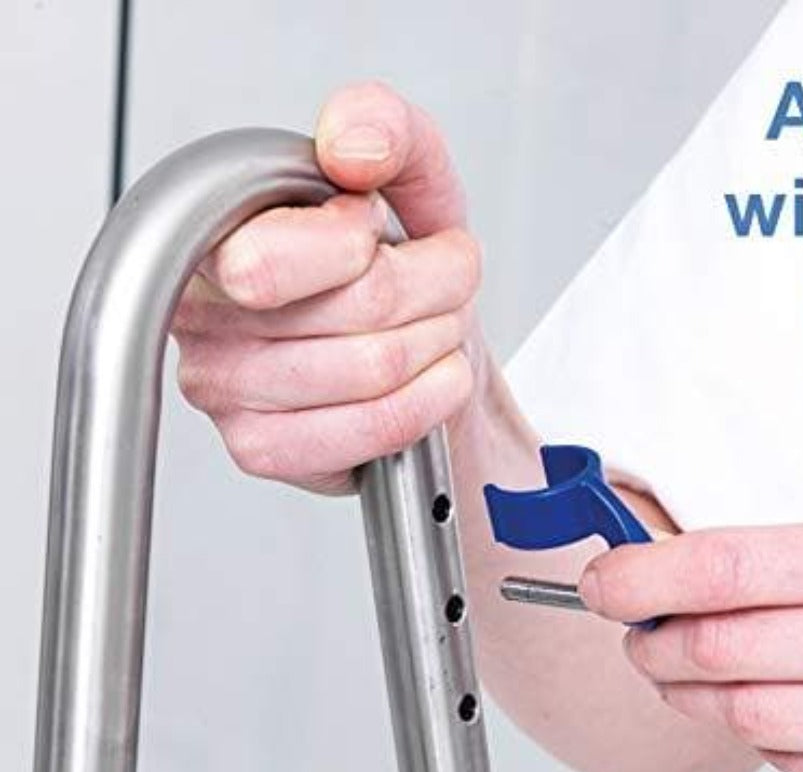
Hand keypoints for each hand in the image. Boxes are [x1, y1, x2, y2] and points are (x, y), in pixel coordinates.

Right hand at [173, 81, 480, 493]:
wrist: (415, 349)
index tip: (375, 234)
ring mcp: (224, 390)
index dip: (359, 241)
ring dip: (438, 343)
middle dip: (433, 292)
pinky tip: (433, 378)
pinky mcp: (260, 449)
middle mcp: (202, 314)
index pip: (275, 256)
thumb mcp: (408, 178)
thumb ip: (386, 129)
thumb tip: (349, 143)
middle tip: (438, 287)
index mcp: (214, 233)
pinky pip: (374, 428)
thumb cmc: (397, 271)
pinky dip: (431, 399)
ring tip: (435, 328)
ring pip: (376, 368)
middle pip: (358, 309)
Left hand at [580, 511, 802, 771]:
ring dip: (687, 693)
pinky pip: (780, 765)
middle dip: (654, 642)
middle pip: (718, 644)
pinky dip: (755, 737)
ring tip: (687, 675)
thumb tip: (676, 574)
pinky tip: (769, 715)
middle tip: (641, 635)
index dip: (645, 576)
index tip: (604, 582)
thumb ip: (795, 563)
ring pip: (737, 711)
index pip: (731, 565)